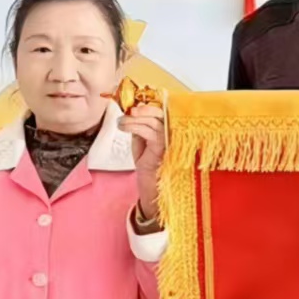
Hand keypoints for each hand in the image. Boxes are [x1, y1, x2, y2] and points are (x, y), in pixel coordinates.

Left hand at [121, 102, 165, 224]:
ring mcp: (173, 143)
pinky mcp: (166, 150)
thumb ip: (141, 129)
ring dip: (134, 119)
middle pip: (164, 114)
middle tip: (129, 110)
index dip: (151, 106)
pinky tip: (125, 128)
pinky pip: (151, 132)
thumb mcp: (142, 145)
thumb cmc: (149, 170)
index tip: (134, 105)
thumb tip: (134, 111)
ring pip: (155, 122)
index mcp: (172, 134)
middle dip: (145, 109)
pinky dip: (135, 127)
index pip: (165, 113)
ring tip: (121, 123)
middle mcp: (176, 137)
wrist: (152, 193)